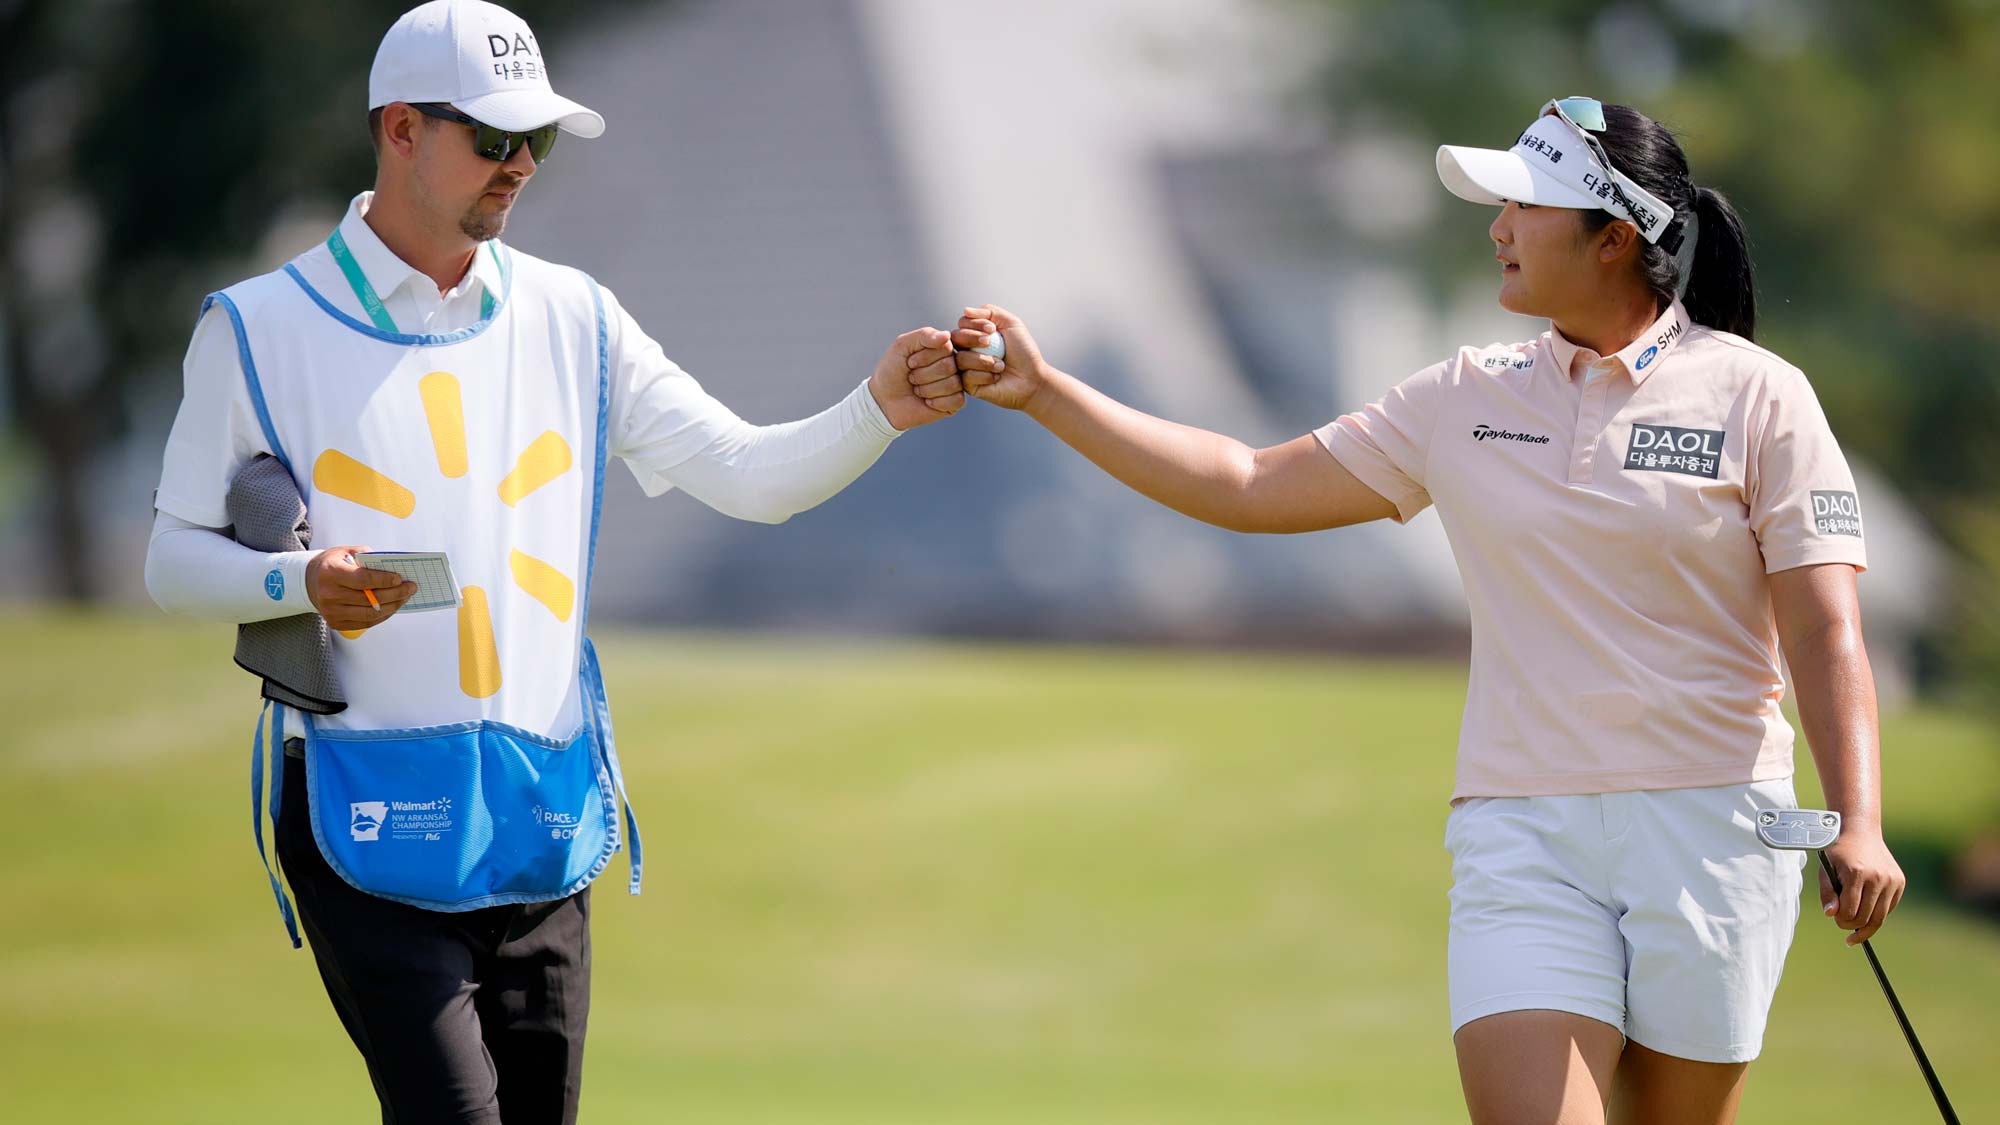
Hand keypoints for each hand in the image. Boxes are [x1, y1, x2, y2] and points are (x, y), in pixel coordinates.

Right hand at [307, 546, 418, 631]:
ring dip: (393, 606)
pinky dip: (383, 615)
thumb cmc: (332, 564)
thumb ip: (368, 557)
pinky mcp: (336, 623)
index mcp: (331, 573)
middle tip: (411, 587)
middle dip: (396, 593)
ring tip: (405, 597)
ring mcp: (332, 612)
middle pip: (370, 599)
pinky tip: (392, 606)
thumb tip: (392, 568)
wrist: (310, 582)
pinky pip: (366, 622)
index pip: (363, 580)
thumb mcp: (346, 551)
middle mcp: (329, 595)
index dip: (384, 580)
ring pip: (370, 614)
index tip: (400, 578)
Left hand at [869, 327, 964, 429]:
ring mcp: (956, 384)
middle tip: (912, 378)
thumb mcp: (902, 346)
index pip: (945, 347)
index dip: (923, 357)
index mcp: (943, 348)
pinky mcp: (955, 403)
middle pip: (948, 366)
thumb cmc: (893, 370)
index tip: (909, 362)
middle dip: (923, 374)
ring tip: (917, 389)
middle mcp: (953, 364)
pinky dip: (936, 402)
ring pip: (952, 384)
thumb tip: (947, 335)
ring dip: (927, 389)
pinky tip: (927, 401)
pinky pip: (957, 400)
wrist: (884, 399)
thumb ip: (924, 335)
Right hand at [952, 303, 1049, 412]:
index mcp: (976, 334)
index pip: (963, 323)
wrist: (1032, 378)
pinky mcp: (969, 385)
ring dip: (983, 360)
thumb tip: (965, 310)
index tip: (993, 329)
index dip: (974, 324)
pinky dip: (984, 375)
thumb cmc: (1023, 351)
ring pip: (960, 358)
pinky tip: (996, 377)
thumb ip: (990, 312)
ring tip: (1001, 365)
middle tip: (990, 342)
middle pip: (955, 338)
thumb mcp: (1011, 323)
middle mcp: (968, 350)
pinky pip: (966, 377)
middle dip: (973, 338)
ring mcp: (967, 368)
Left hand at [1820, 827, 1905, 944]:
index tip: (1836, 920)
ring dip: (1867, 926)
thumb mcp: (1825, 869)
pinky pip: (1889, 908)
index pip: (1850, 911)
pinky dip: (1878, 914)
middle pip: (1866, 917)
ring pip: (1880, 917)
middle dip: (1853, 926)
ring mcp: (1891, 880)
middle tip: (1843, 925)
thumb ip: (1827, 893)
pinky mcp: (1900, 882)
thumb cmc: (1839, 852)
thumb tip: (1831, 914)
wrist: (1861, 832)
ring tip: (1856, 930)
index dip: (1841, 920)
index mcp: (1856, 873)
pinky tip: (1868, 912)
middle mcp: (1877, 877)